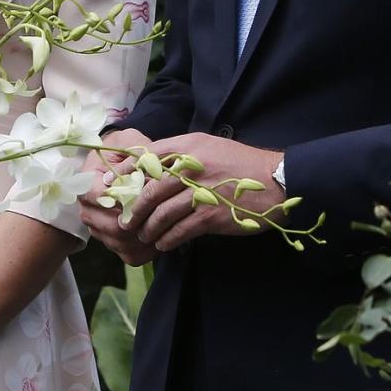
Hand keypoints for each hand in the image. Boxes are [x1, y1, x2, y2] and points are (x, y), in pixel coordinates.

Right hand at [79, 129, 158, 265]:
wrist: (120, 161)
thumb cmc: (125, 150)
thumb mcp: (129, 143)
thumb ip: (135, 155)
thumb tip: (143, 173)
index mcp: (87, 182)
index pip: (100, 197)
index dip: (125, 198)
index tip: (147, 192)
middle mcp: (88, 209)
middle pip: (112, 227)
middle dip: (141, 221)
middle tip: (164, 212)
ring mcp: (99, 229)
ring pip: (122, 244)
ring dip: (146, 238)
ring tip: (168, 224)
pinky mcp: (112, 242)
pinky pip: (130, 255)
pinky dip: (148, 250)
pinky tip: (163, 237)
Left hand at [123, 133, 285, 251]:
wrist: (276, 181)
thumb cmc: (241, 164)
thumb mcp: (210, 147)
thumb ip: (183, 154)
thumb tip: (153, 167)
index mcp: (189, 146)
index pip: (148, 156)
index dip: (127, 171)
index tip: (113, 185)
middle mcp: (192, 167)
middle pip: (151, 189)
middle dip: (134, 208)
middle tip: (124, 221)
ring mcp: (202, 192)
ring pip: (162, 213)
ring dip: (149, 228)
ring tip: (144, 236)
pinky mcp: (212, 215)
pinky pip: (180, 230)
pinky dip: (167, 239)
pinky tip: (163, 244)